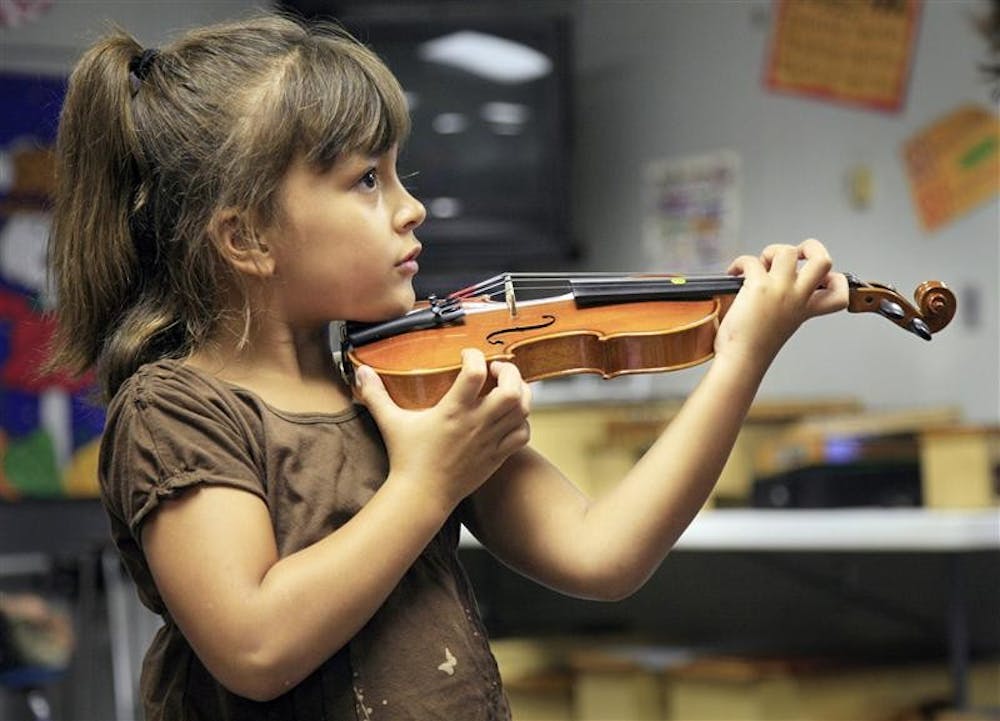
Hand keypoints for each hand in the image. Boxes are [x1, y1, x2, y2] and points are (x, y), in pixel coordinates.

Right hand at [353, 348, 531, 511]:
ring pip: (522, 410)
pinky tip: (510, 417)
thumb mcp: (390, 422)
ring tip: (507, 388)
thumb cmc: (406, 459)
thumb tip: (361, 372)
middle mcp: (476, 424)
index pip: (475, 373)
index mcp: (452, 411)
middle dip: (509, 372)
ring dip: (520, 394)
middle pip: (511, 390)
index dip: (475, 356)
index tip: (467, 355)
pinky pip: (523, 435)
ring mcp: (490, 441)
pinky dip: (522, 422)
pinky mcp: (497, 456)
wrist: (421, 497)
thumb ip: (376, 395)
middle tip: (496, 369)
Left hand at [715, 238, 848, 366]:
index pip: (839, 293)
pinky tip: (734, 272)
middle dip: (812, 247)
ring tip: (759, 265)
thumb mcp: (781, 324)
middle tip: (795, 253)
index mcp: (805, 309)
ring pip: (787, 251)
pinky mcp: (759, 286)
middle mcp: (798, 297)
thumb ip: (785, 303)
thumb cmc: (753, 346)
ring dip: (772, 251)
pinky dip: (740, 263)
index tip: (821, 278)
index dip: (836, 280)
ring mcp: (780, 290)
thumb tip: (769, 275)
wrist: (742, 359)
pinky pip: (752, 260)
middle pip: (824, 261)